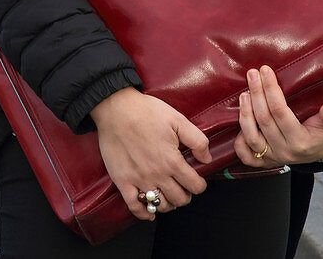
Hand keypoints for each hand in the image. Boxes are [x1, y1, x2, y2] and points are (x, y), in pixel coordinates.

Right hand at [90, 88, 209, 220]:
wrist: (116, 108)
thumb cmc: (146, 111)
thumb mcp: (177, 119)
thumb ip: (197, 140)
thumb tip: (207, 158)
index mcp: (172, 161)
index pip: (194, 185)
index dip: (200, 185)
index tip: (198, 181)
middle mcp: (157, 174)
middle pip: (179, 199)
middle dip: (186, 195)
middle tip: (184, 187)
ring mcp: (139, 180)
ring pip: (160, 204)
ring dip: (169, 203)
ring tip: (169, 195)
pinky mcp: (122, 180)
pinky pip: (135, 206)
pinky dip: (145, 213)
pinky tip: (151, 211)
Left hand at [234, 66, 322, 168]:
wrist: (319, 152)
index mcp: (301, 142)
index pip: (280, 112)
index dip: (271, 90)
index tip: (265, 70)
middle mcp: (285, 151)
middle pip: (264, 120)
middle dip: (256, 93)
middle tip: (252, 73)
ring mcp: (273, 158)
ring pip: (252, 137)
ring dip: (245, 113)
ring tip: (244, 93)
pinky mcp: (264, 162)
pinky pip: (247, 156)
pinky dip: (239, 142)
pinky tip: (238, 124)